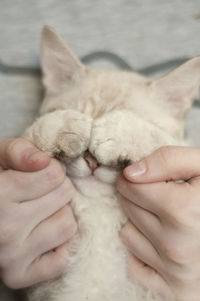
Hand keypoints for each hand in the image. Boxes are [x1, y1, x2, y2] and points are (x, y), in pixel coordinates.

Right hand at [0, 138, 75, 288]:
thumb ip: (17, 151)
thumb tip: (44, 161)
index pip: (54, 174)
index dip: (51, 168)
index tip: (40, 173)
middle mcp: (5, 229)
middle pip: (64, 196)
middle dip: (58, 187)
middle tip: (42, 190)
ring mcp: (11, 256)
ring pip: (67, 225)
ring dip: (60, 213)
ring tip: (42, 211)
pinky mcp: (18, 276)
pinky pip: (62, 259)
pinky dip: (58, 245)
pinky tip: (43, 234)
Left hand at [117, 146, 199, 300]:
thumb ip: (168, 160)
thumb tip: (131, 173)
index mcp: (186, 212)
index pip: (132, 187)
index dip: (134, 178)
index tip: (142, 177)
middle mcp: (178, 247)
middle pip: (128, 209)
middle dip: (136, 197)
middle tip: (157, 195)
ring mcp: (176, 272)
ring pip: (127, 234)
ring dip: (139, 223)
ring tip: (164, 218)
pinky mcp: (174, 290)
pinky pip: (134, 264)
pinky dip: (143, 251)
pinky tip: (163, 242)